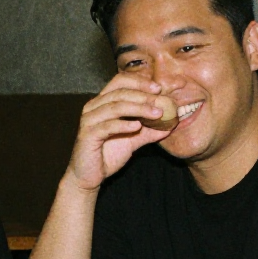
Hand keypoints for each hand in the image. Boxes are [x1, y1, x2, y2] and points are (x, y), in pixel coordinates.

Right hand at [66, 74, 176, 190]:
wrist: (89, 176)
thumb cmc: (107, 154)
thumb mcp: (133, 139)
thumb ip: (149, 130)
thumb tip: (170, 125)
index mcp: (102, 102)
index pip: (120, 81)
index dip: (139, 82)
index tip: (158, 89)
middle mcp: (93, 107)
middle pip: (120, 92)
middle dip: (143, 95)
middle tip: (161, 102)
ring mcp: (89, 120)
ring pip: (115, 107)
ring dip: (138, 108)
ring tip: (156, 114)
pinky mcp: (87, 135)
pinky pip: (107, 126)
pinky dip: (123, 124)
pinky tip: (137, 126)